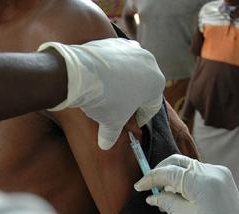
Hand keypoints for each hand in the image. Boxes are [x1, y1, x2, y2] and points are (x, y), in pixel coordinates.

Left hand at [38, 38, 164, 149]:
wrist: (81, 74)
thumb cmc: (106, 101)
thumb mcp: (111, 123)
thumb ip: (111, 136)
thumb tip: (105, 146)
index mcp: (156, 84)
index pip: (152, 106)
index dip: (142, 118)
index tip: (134, 123)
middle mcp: (150, 63)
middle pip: (144, 86)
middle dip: (134, 99)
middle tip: (122, 108)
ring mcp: (133, 49)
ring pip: (133, 71)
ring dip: (125, 82)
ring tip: (111, 92)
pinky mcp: (117, 42)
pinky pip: (118, 59)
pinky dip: (114, 69)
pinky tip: (103, 77)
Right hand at [134, 154, 238, 213]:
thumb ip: (166, 202)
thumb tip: (151, 196)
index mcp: (202, 183)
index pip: (169, 172)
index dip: (151, 178)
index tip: (139, 186)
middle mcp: (211, 172)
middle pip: (177, 161)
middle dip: (160, 170)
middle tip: (149, 184)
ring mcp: (218, 172)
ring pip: (186, 164)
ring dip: (171, 174)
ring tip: (163, 191)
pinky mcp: (221, 175)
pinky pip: (196, 170)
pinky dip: (183, 177)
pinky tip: (177, 190)